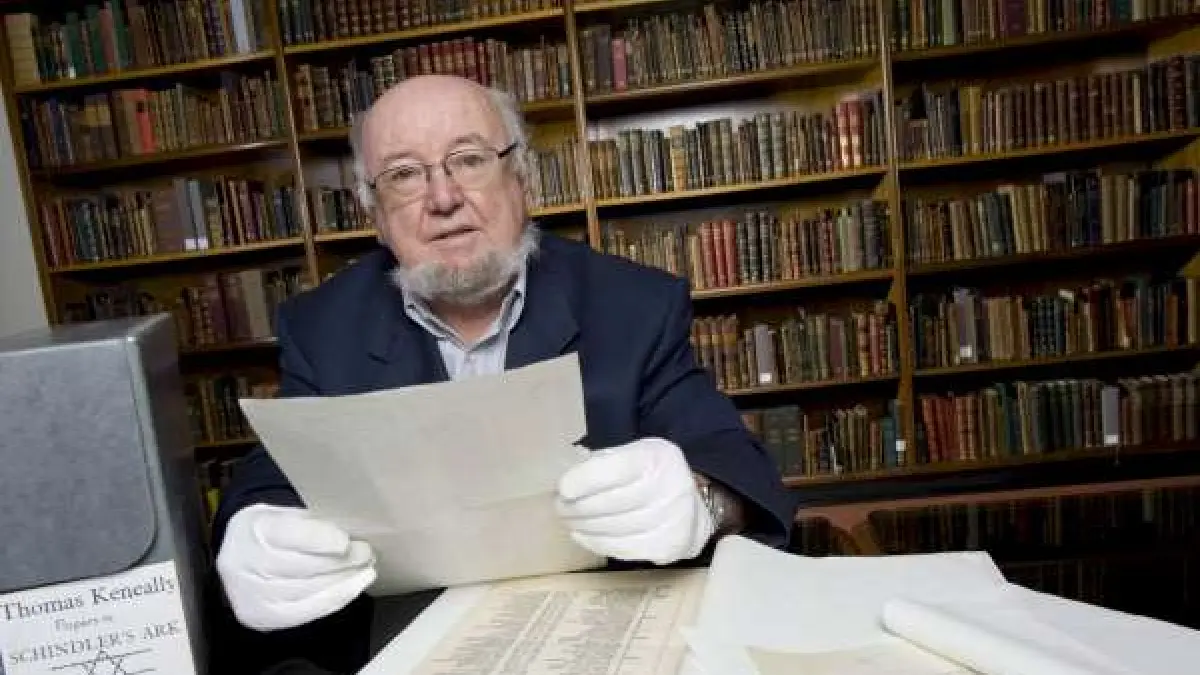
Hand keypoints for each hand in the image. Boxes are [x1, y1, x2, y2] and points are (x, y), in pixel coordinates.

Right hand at [216, 503, 376, 631]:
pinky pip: (305, 611)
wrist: (238, 556)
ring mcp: (252, 593)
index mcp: (254, 527)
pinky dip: (334, 599)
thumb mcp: (289, 514)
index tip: (346, 542)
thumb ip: (316, 522)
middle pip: (303, 566)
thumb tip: (355, 532)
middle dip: (341, 562)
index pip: (289, 534)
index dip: (321, 540)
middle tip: (366, 554)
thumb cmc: (274, 531)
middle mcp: (247, 563)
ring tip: (366, 571)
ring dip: (343, 582)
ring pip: (307, 590)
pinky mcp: (261, 616)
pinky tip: (353, 588)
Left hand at [555, 437, 714, 564]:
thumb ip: (603, 464)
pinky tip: (583, 535)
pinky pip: (622, 548)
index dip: (584, 481)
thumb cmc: (651, 476)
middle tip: (560, 508)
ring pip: (613, 529)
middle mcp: (670, 488)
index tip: (562, 489)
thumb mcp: (634, 455)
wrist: (691, 506)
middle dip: (577, 507)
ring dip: (583, 527)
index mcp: (657, 458)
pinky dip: (596, 543)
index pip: (614, 470)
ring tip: (569, 521)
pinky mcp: (668, 547)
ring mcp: (672, 520)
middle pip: (610, 503)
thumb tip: (565, 486)